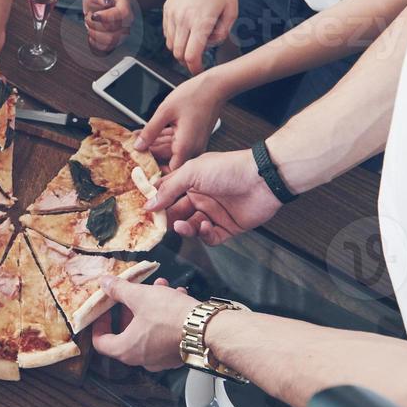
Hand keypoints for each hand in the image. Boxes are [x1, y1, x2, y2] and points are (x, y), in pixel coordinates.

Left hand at [82, 0, 135, 53]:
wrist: (105, 7)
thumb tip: (106, 0)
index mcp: (125, 6)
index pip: (122, 15)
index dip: (106, 17)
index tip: (93, 15)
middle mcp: (127, 21)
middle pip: (115, 30)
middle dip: (96, 26)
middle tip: (88, 18)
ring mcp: (123, 33)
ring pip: (111, 41)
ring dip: (95, 35)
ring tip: (89, 26)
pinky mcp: (116, 42)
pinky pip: (107, 48)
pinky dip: (95, 43)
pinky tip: (91, 35)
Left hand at [91, 277, 198, 370]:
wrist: (207, 328)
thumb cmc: (171, 316)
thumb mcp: (139, 296)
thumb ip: (119, 290)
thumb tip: (105, 284)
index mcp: (126, 349)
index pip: (101, 342)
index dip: (99, 324)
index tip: (104, 311)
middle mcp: (142, 359)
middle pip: (126, 333)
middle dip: (130, 308)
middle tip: (132, 294)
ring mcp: (160, 358)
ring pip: (148, 329)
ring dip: (151, 307)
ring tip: (160, 288)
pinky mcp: (176, 353)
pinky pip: (164, 333)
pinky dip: (166, 316)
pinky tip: (176, 296)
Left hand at [134, 72, 229, 169]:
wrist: (215, 86)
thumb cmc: (194, 95)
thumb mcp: (165, 112)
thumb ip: (150, 131)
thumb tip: (138, 146)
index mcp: (186, 146)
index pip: (168, 170)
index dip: (153, 170)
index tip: (139, 164)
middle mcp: (193, 149)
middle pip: (166, 159)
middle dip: (149, 152)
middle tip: (132, 146)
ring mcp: (194, 143)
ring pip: (169, 149)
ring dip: (154, 143)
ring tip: (137, 136)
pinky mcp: (194, 137)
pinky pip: (176, 142)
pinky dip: (163, 137)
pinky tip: (149, 132)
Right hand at [149, 149, 280, 245]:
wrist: (262, 179)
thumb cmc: (228, 168)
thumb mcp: (192, 172)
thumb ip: (169, 189)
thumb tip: (149, 203)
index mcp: (191, 182)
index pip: (167, 193)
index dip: (156, 201)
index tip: (144, 210)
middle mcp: (201, 198)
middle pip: (177, 213)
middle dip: (167, 219)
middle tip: (159, 225)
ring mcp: (214, 213)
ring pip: (191, 227)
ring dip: (184, 228)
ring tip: (182, 225)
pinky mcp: (227, 228)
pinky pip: (209, 237)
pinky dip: (203, 235)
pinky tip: (204, 227)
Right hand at [162, 0, 236, 74]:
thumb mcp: (232, 10)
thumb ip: (223, 32)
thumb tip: (211, 43)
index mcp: (201, 21)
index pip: (191, 55)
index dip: (195, 68)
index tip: (200, 70)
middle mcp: (183, 19)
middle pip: (178, 53)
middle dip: (187, 62)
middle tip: (198, 61)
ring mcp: (172, 13)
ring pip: (170, 44)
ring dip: (180, 50)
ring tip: (193, 44)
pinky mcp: (167, 8)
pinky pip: (166, 31)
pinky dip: (174, 38)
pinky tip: (186, 33)